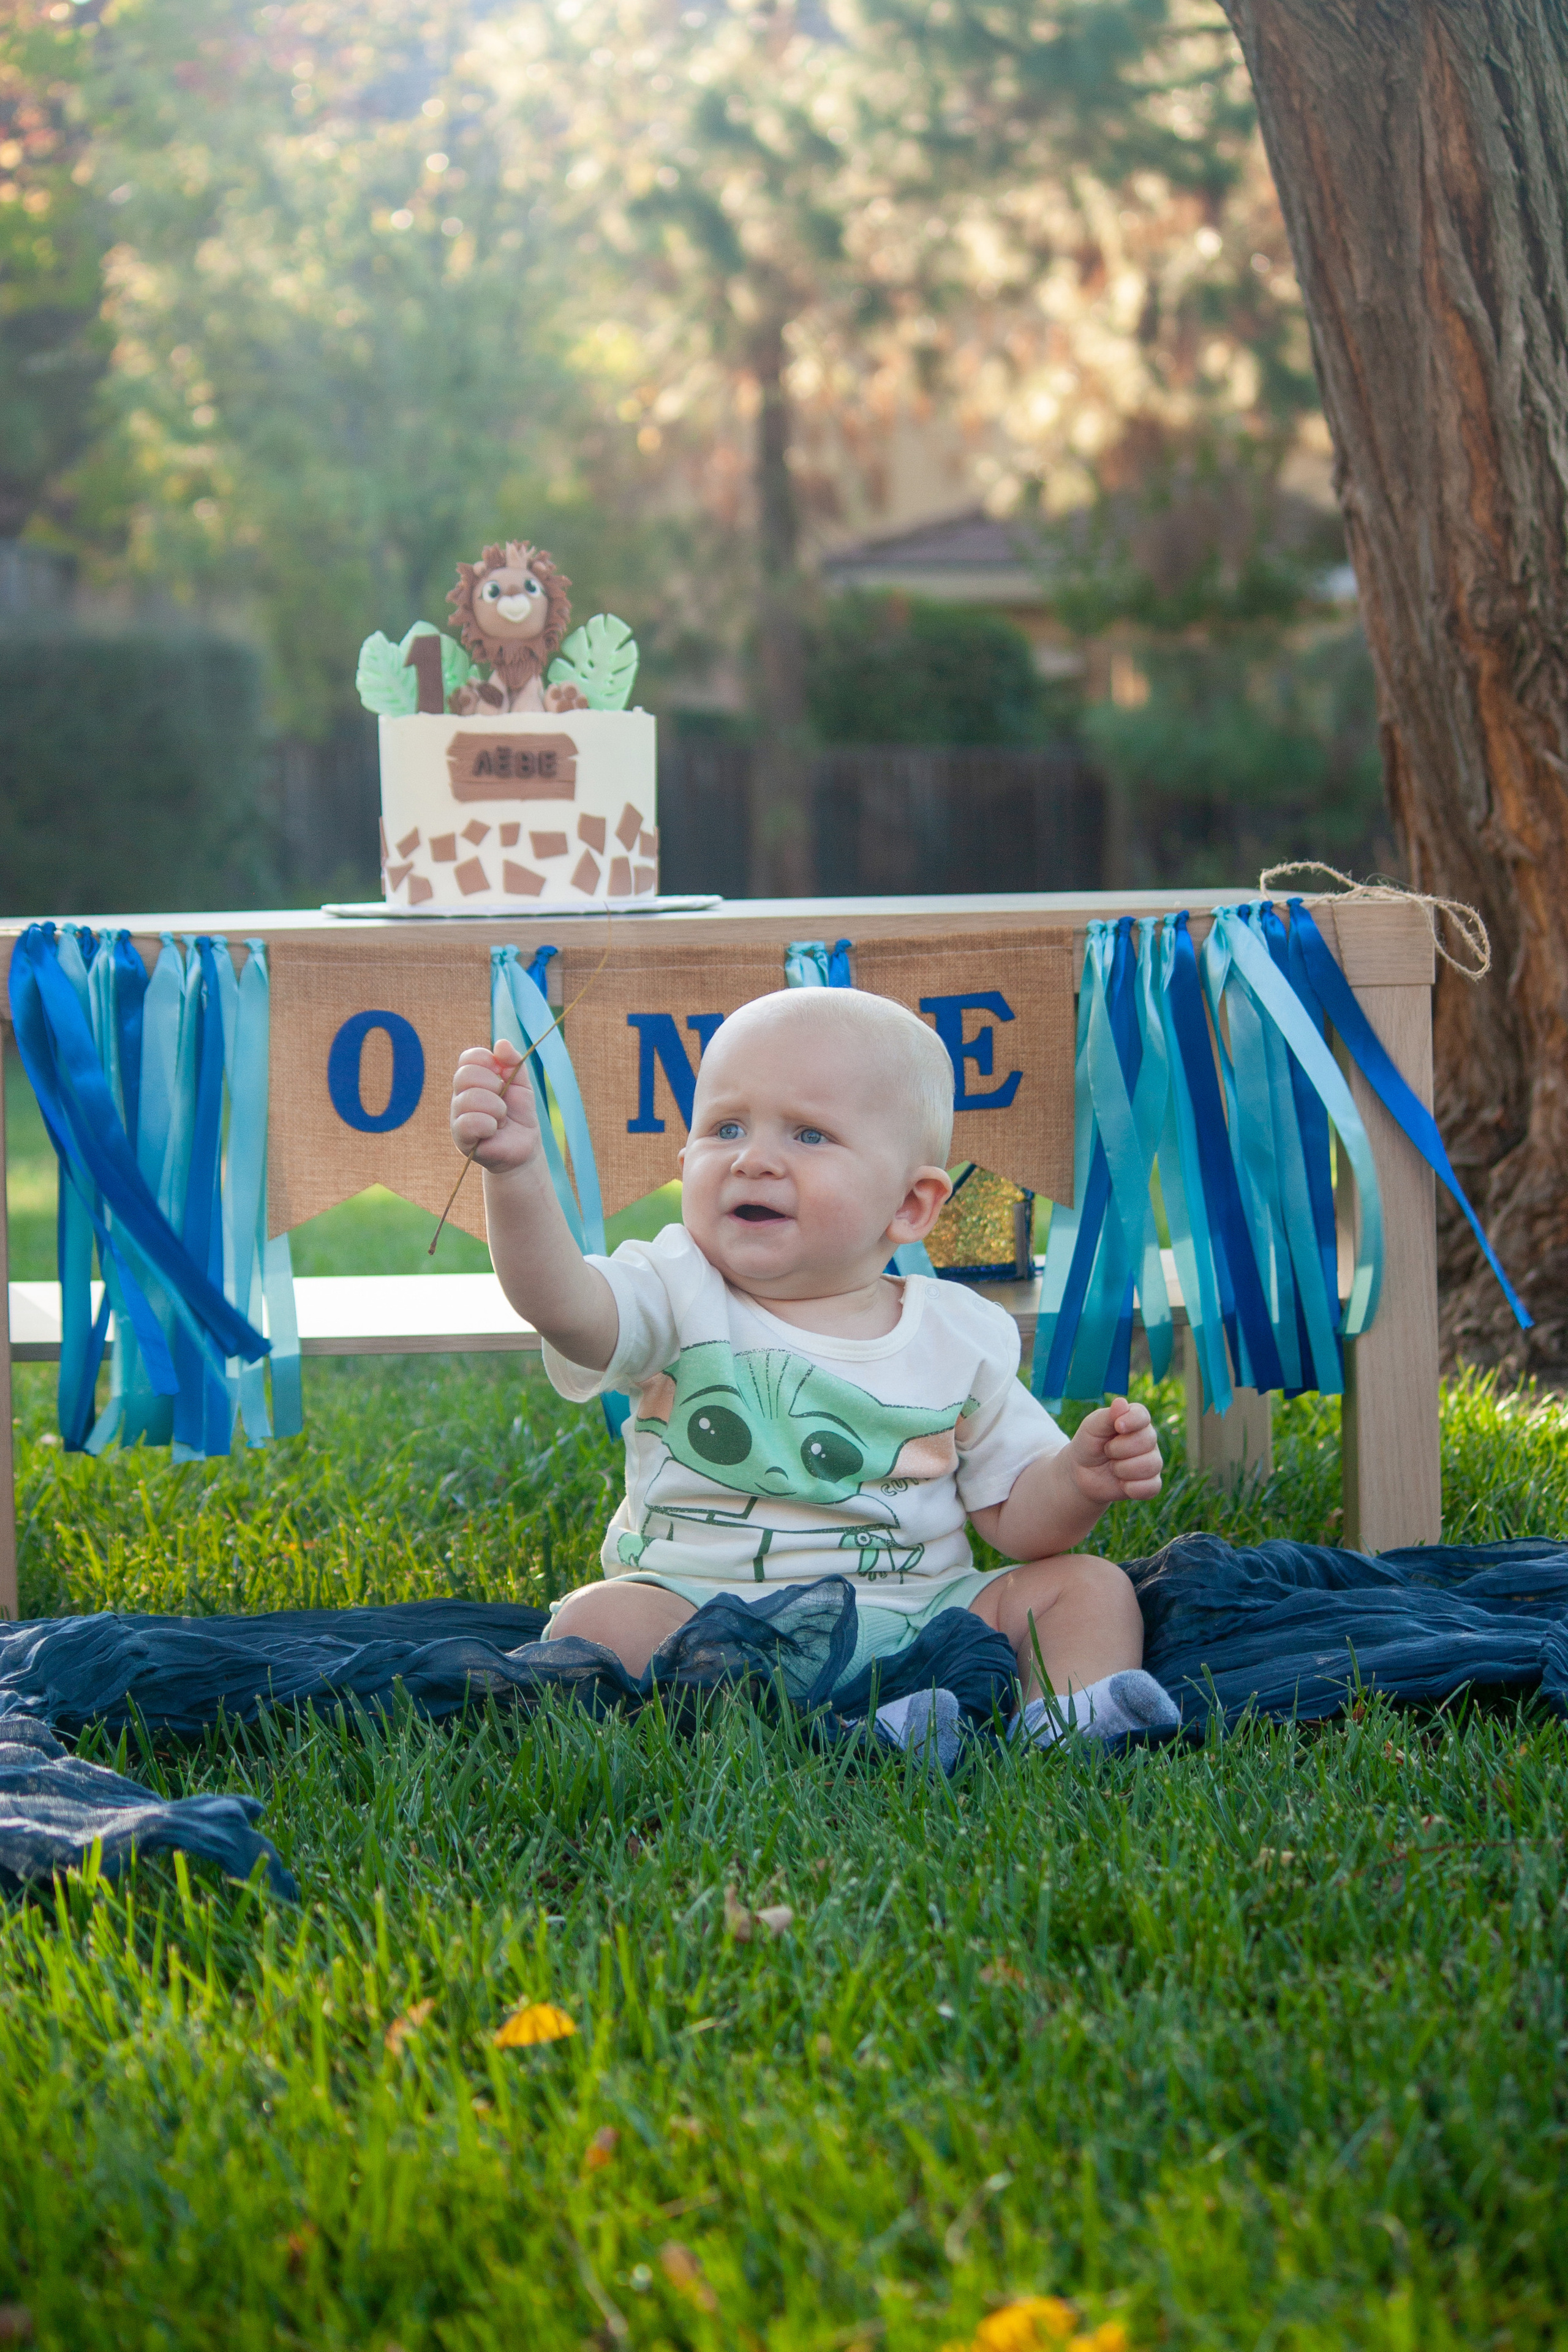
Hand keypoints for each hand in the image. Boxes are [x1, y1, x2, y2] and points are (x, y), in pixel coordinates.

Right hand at [450, 1041, 539, 1172]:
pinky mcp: (460, 1138)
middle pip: (465, 1075)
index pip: (468, 1058)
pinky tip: (493, 1131)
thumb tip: (501, 1043)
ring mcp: (458, 1116)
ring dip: (495, 1108)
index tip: (501, 1074)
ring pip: (468, 1099)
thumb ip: (514, 1063)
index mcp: (473, 1080)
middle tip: (503, 1100)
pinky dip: (488, 1125)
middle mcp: (460, 1095)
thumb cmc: (519, 1114)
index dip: (486, 1060)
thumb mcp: (522, 1084)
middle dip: (493, 1085)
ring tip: (502, 1119)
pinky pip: (468, 1123)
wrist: (525, 1146)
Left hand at [1067, 1397, 1162, 1504]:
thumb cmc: (1089, 1444)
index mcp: (1135, 1420)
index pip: (1143, 1416)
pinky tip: (1121, 1484)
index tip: (1118, 1427)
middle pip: (1147, 1441)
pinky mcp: (1151, 1483)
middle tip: (1107, 1451)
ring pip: (1151, 1465)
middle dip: (1119, 1449)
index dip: (1132, 1421)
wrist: (1082, 1473)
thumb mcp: (1092, 1427)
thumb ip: (1107, 1416)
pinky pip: (1152, 1487)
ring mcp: (1152, 1461)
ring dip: (1123, 1469)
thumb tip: (1121, 1402)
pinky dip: (1132, 1487)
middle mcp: (1148, 1439)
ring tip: (1113, 1467)